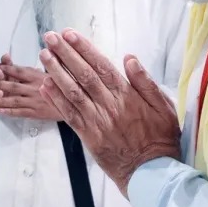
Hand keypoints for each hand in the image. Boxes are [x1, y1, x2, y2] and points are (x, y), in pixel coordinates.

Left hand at [0, 53, 63, 120]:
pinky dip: (7, 111)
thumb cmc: (65, 86)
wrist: (76, 106)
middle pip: (13, 85)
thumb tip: (46, 50)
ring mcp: (34, 101)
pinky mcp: (35, 113)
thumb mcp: (58, 71)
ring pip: (14, 100)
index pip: (19, 71)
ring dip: (0, 98)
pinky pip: (19, 112)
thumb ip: (49, 62)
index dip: (6, 68)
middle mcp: (35, 88)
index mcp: (39, 76)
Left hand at [37, 30, 180, 193]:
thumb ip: (145, 82)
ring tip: (43, 55)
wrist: (151, 172)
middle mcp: (108, 105)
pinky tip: (45, 85)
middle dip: (65, 54)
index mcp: (127, 95)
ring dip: (56, 72)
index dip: (84, 49)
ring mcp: (96, 121)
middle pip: (83, 75)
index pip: (102, 66)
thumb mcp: (164, 107)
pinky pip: (68, 115)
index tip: (70, 34)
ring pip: (72, 92)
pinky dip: (55, 99)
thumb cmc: (160, 138)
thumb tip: (130, 58)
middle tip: (50, 37)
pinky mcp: (87, 135)